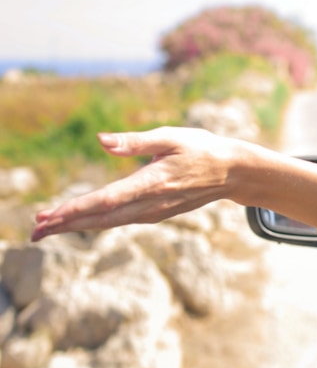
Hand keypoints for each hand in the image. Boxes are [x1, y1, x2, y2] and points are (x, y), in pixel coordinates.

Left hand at [31, 127, 242, 241]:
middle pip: (101, 218)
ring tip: (46, 229)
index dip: (76, 208)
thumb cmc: (202, 148)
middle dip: (65, 224)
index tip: (49, 215)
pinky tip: (80, 221)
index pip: (107, 199)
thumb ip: (135, 141)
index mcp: (153, 182)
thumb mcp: (171, 136)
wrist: (232, 172)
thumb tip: (100, 140)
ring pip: (108, 223)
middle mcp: (151, 203)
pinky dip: (96, 223)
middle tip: (34, 231)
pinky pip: (120, 221)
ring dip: (76, 226)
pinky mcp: (156, 214)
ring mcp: (154, 212)